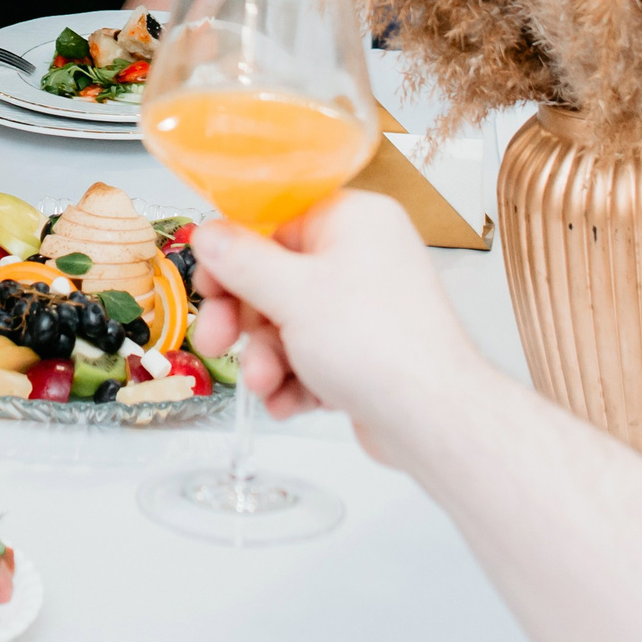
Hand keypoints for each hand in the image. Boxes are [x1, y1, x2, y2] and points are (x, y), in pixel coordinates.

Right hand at [188, 191, 485, 465]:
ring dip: (267, 357)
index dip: (234, 255)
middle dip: (246, 320)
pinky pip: (312, 354)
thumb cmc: (379, 346)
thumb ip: (239, 260)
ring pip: (289, 323)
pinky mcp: (366, 351)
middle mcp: (363, 256)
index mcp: (353, 220)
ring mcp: (366, 306)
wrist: (434, 421)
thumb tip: (208, 233)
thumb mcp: (289, 294)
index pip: (276, 221)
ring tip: (267, 384)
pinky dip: (295, 378)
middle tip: (218, 341)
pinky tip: (289, 401)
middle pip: (276, 277)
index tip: (208, 284)